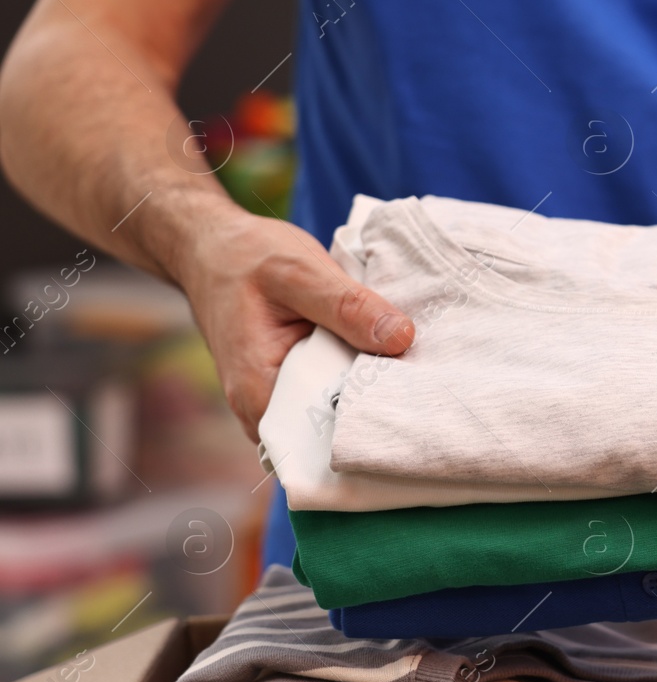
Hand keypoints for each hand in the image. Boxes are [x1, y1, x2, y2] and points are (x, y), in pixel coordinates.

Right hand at [170, 206, 415, 438]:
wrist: (212, 249)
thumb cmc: (246, 258)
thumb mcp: (300, 272)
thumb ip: (348, 307)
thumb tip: (401, 338)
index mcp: (258, 392)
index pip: (325, 433)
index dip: (371, 417)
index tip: (411, 394)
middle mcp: (264, 408)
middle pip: (335, 426)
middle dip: (375, 404)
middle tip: (419, 377)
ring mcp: (278, 399)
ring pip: (336, 408)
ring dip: (366, 387)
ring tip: (402, 363)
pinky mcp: (292, 384)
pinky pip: (331, 390)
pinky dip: (353, 373)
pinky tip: (377, 354)